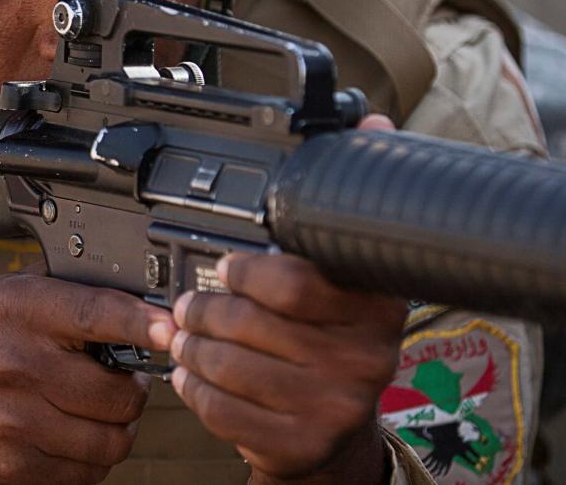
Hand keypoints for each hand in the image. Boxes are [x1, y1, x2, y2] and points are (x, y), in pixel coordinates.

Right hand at [0, 270, 174, 484]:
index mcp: (19, 310)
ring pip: (109, 441)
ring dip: (115, 432)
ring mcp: (13, 421)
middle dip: (130, 393)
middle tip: (118, 386)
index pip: (100, 313)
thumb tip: (141, 306)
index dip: (146, 324)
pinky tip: (70, 441)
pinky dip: (89, 463)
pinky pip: (83, 474)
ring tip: (97, 417)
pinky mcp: (10, 467)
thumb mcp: (6, 298)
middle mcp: (16, 363)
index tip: (173, 332)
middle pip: (118, 393)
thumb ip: (66, 297)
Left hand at [168, 115, 404, 483]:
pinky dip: (195, 388)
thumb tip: (374, 121)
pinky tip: (194, 375)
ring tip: (186, 337)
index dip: (246, 271)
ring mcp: (334, 406)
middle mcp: (366, 358)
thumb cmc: (333, 339)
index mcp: (378, 304)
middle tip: (189, 305)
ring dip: (193, 348)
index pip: (294, 280)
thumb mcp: (349, 274)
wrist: (337, 434)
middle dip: (204, 310)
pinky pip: (222, 410)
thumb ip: (345, 203)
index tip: (229, 266)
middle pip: (249, 323)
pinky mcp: (300, 445)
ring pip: (228, 366)